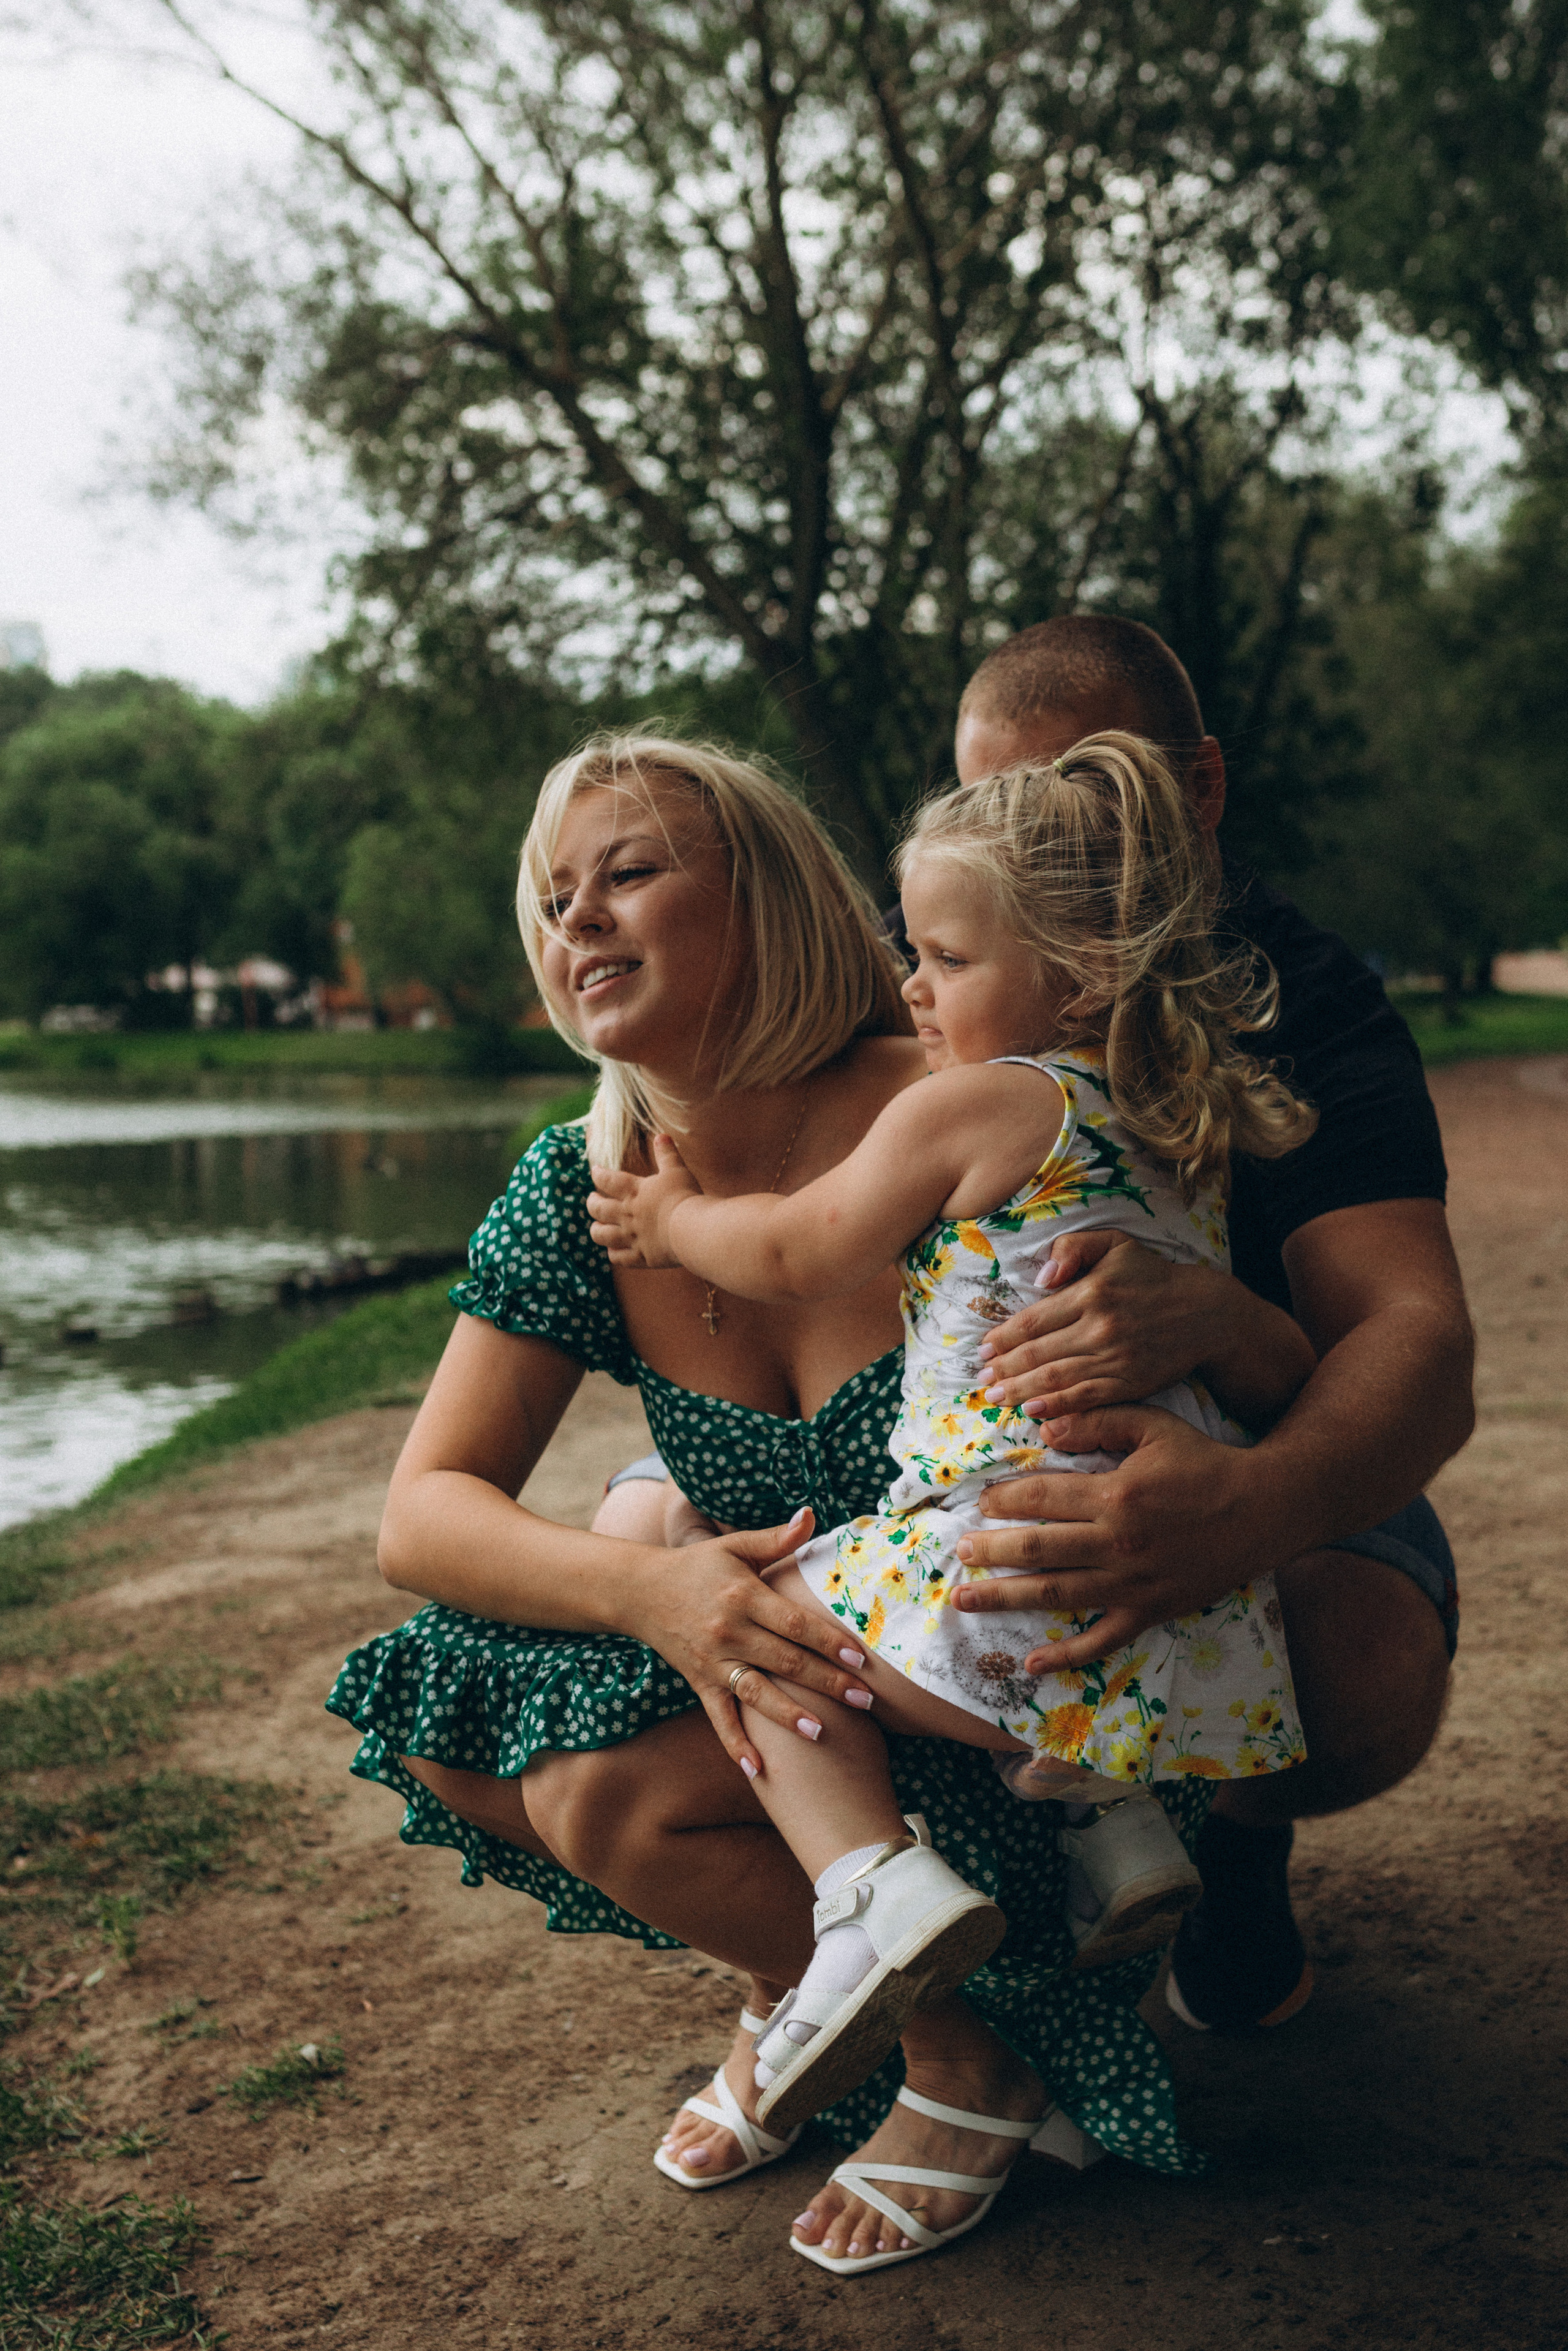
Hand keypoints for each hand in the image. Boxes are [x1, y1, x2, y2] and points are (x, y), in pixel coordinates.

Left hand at [588, 1135, 701, 1267]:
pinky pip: (618, 1258)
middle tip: (592, 1199)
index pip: (608, 1180)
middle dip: (592, 1203)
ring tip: (596, 1227)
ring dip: (596, 1230)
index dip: (598, 1174)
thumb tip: (661, 1136)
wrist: (691, 1229)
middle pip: (598, 1208)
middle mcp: (626, 1214)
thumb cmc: (685, 1196)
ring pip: (601, 1235)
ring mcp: (631, 1237)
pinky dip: (613, 1253)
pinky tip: (613, 1250)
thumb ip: (667, 1154)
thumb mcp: (677, 1170)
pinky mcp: (640, 1256)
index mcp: (634, 1191)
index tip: (595, 1171)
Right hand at [628, 1509, 874, 1776]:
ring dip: (788, 1715)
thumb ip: (776, 1538)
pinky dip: (736, 1744)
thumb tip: (813, 1514)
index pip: (793, 1622)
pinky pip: (719, 1718)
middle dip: (826, 1682)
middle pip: (784, 1660)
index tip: (860, 1657)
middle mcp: (729, 1632)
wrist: (640, 1590)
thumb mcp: (735, 1546)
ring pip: (756, 1693)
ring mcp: (713, 1661)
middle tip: (866, 1700)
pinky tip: (757, 1769)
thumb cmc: (697, 1567)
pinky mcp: (699, 1683)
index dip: (827, 1640)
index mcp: (743, 1596)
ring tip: (823, 1733)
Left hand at [950, 1405, 1277, 1668]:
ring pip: (1055, 1595)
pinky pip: (1102, 1641)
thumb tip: (1045, 1428)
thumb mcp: (1153, 1425)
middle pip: (1037, 1550)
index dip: (1003, 1500)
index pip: (1041, 1499)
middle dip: (990, 1551)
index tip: (978, 1503)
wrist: (1263, 1509)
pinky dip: (1066, 1657)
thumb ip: (1098, 1419)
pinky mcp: (1150, 1612)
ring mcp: (1132, 1584)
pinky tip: (1031, 1664)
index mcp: (1115, 1495)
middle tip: (959, 1552)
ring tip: (965, 1598)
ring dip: (1004, 1599)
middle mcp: (1117, 1544)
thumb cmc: (1204, 1462)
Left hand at [975, 1231, 1227, 1417]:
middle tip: (981, 1382)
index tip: (983, 1351)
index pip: (1034, 1320)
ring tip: (996, 1398)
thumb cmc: (1151, 1276)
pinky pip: (1085, 1398)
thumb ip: (1073, 1248)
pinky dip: (1056, 1407)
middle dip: (1005, 1369)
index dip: (1004, 1338)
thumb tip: (1040, 1278)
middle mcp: (1101, 1328)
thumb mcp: (1115, 1244)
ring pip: (1057, 1379)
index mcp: (1092, 1293)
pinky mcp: (1129, 1383)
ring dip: (1021, 1391)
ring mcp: (1115, 1359)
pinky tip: (1033, 1411)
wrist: (1204, 1312)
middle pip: (1039, 1353)